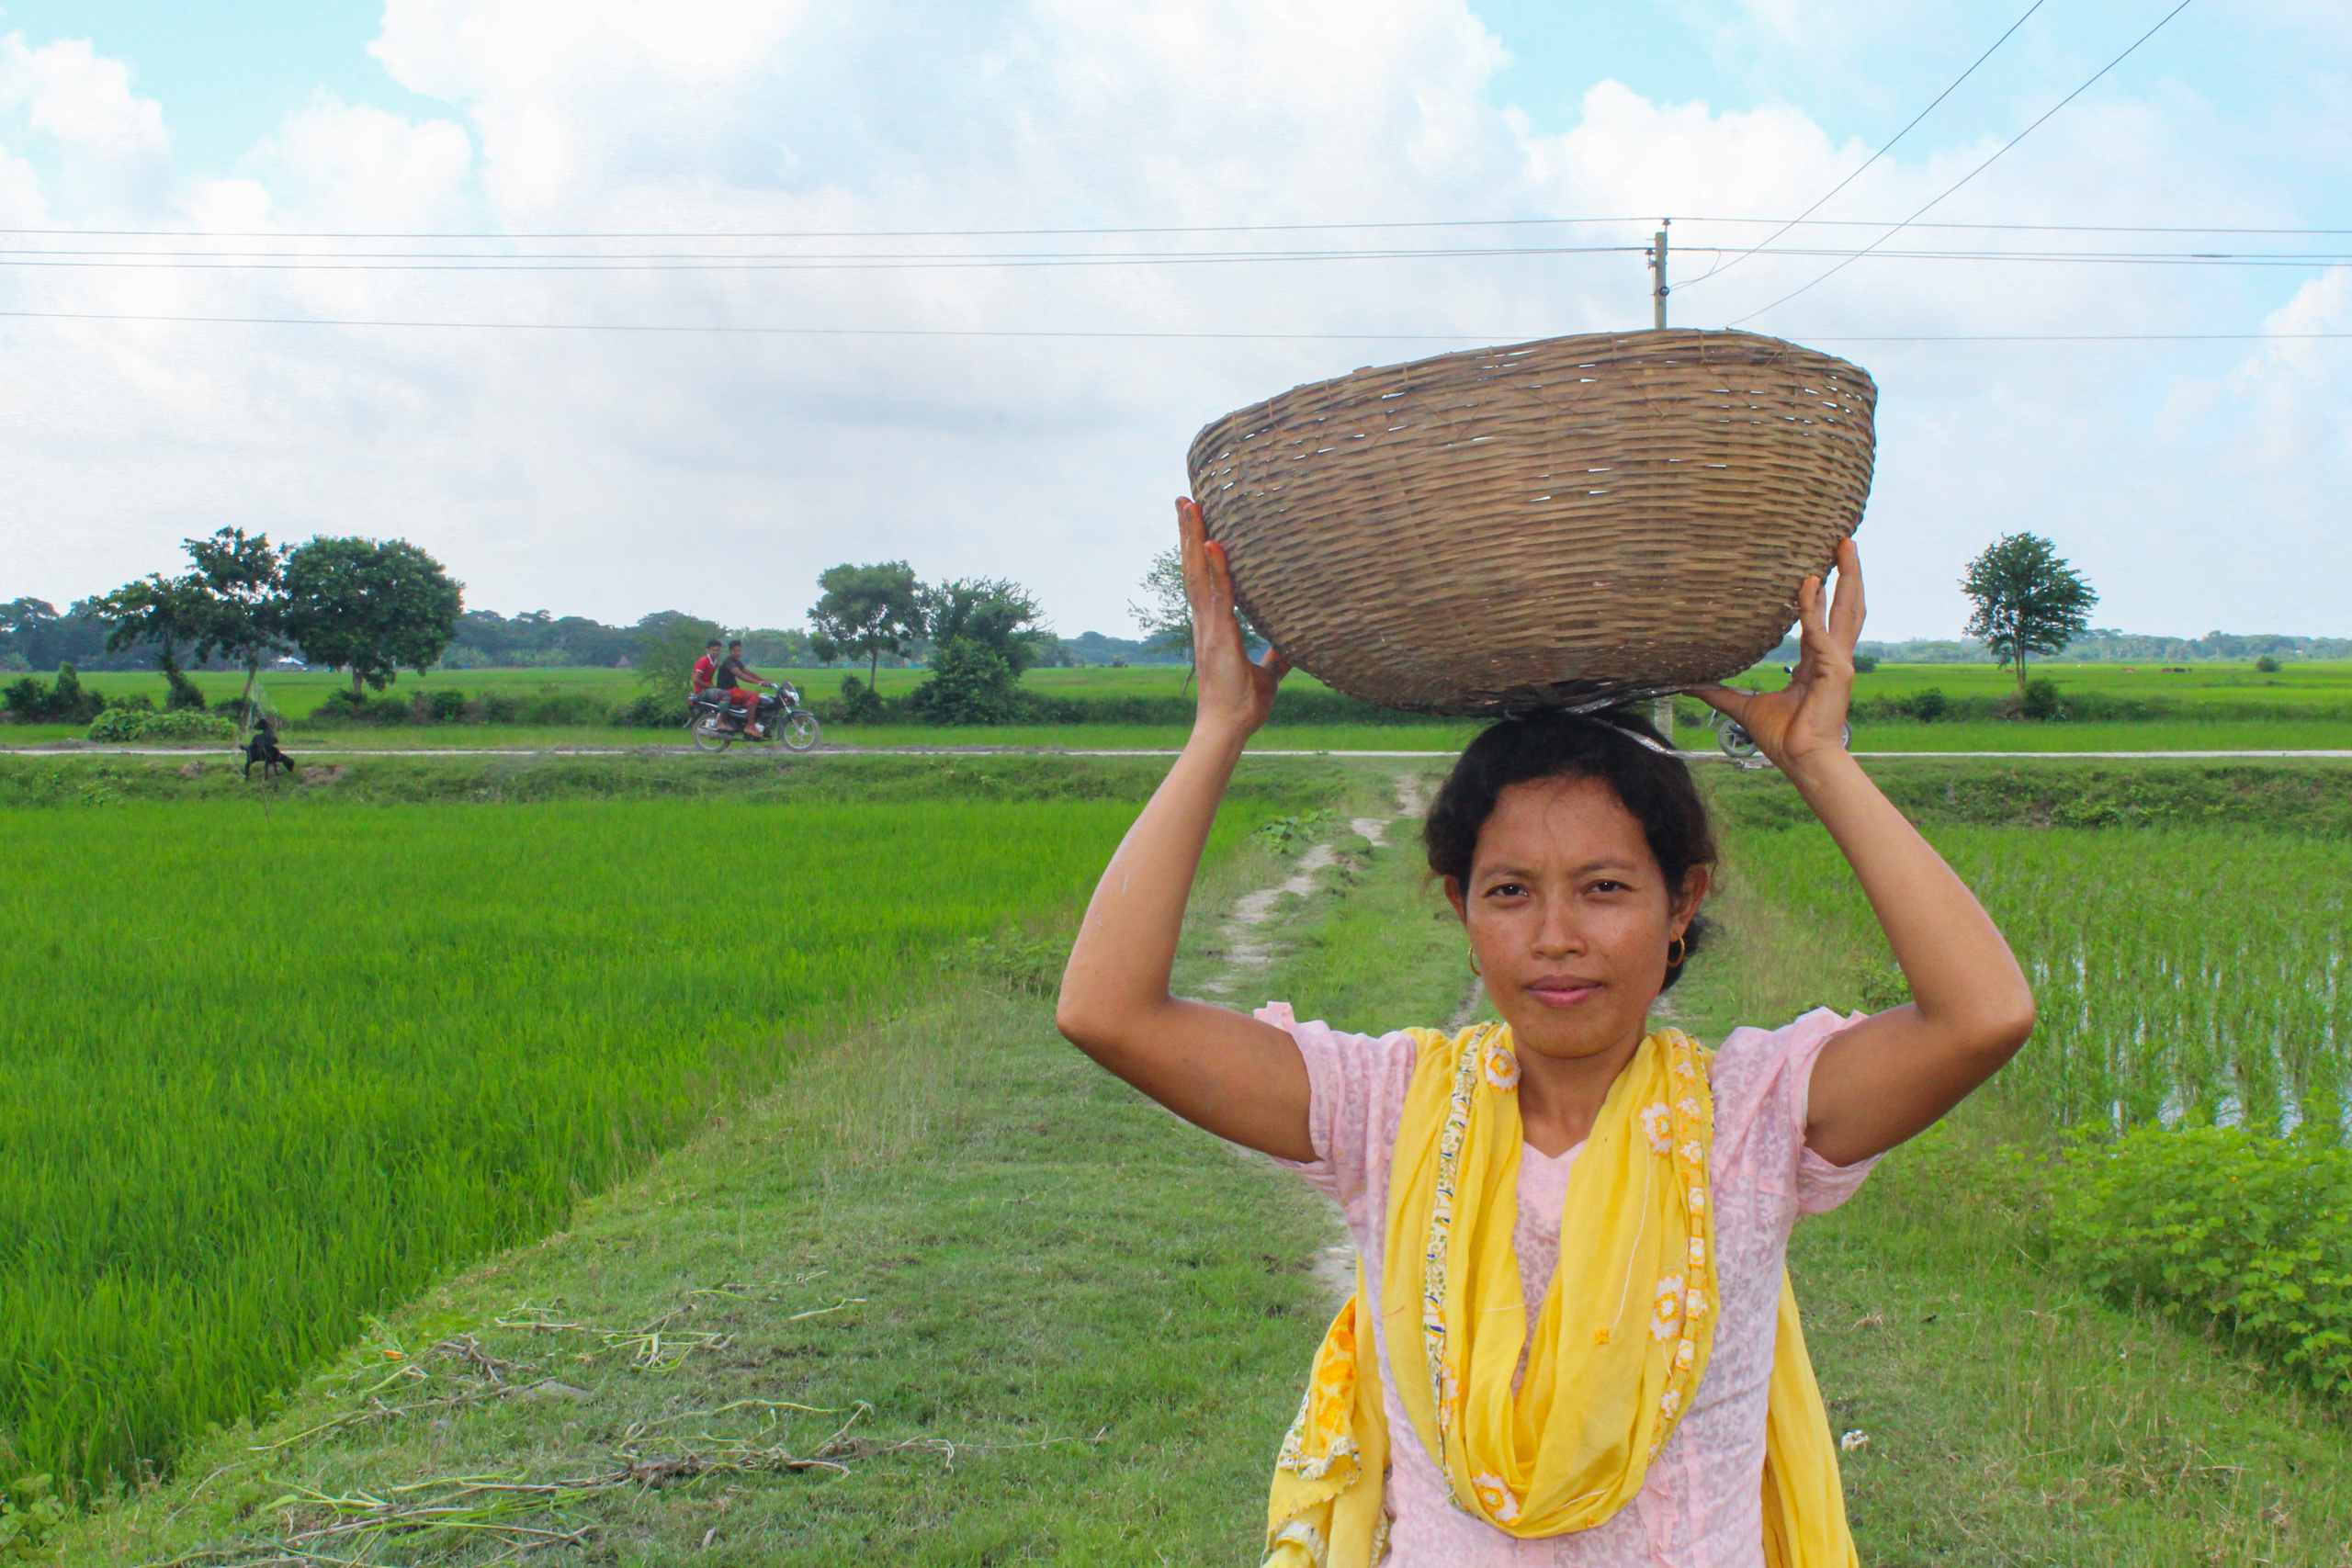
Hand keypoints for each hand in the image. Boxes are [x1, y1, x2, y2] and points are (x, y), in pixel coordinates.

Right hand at [1178, 496, 1289, 739]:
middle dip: (1188, 531)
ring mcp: (1209, 626)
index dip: (1197, 549)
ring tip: (1188, 505)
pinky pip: (1217, 594)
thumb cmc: (1243, 704)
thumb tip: (1293, 643)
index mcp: (1214, 625)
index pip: (1204, 578)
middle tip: (1184, 498)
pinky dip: (1215, 567)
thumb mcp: (1268, 673)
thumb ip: (1277, 655)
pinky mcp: (1219, 635)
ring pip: (1198, 572)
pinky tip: (1213, 543)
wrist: (1229, 728)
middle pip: (1194, 566)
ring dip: (1192, 537)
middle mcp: (1205, 620)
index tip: (1195, 520)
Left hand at [1694, 537, 1863, 771]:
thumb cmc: (1783, 737)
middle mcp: (1832, 658)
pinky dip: (1813, 611)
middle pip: (1846, 606)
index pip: (1821, 619)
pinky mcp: (1837, 671)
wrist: (1801, 760)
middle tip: (1843, 540)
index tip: (1814, 568)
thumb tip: (1690, 683)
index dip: (1820, 594)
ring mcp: (1839, 663)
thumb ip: (1719, 692)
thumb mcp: (1744, 707)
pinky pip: (1821, 634)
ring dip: (1847, 578)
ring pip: (1848, 611)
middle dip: (1847, 573)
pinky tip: (1808, 586)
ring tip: (1844, 547)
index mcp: (1816, 663)